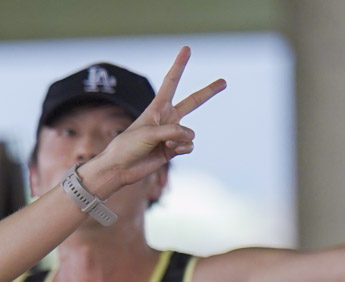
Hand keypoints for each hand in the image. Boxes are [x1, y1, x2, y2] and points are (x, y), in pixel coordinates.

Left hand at [79, 48, 225, 194]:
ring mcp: (171, 134)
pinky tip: (170, 151)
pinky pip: (189, 145)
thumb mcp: (149, 133)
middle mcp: (167, 118)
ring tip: (164, 145)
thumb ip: (172, 132)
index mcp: (157, 107)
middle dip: (208, 91)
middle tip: (224, 81)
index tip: (186, 49)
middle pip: (193, 102)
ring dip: (180, 139)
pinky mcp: (173, 149)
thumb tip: (191, 136)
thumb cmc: (128, 146)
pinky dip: (182, 149)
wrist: (120, 169)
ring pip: (189, 133)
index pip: (171, 82)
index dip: (179, 65)